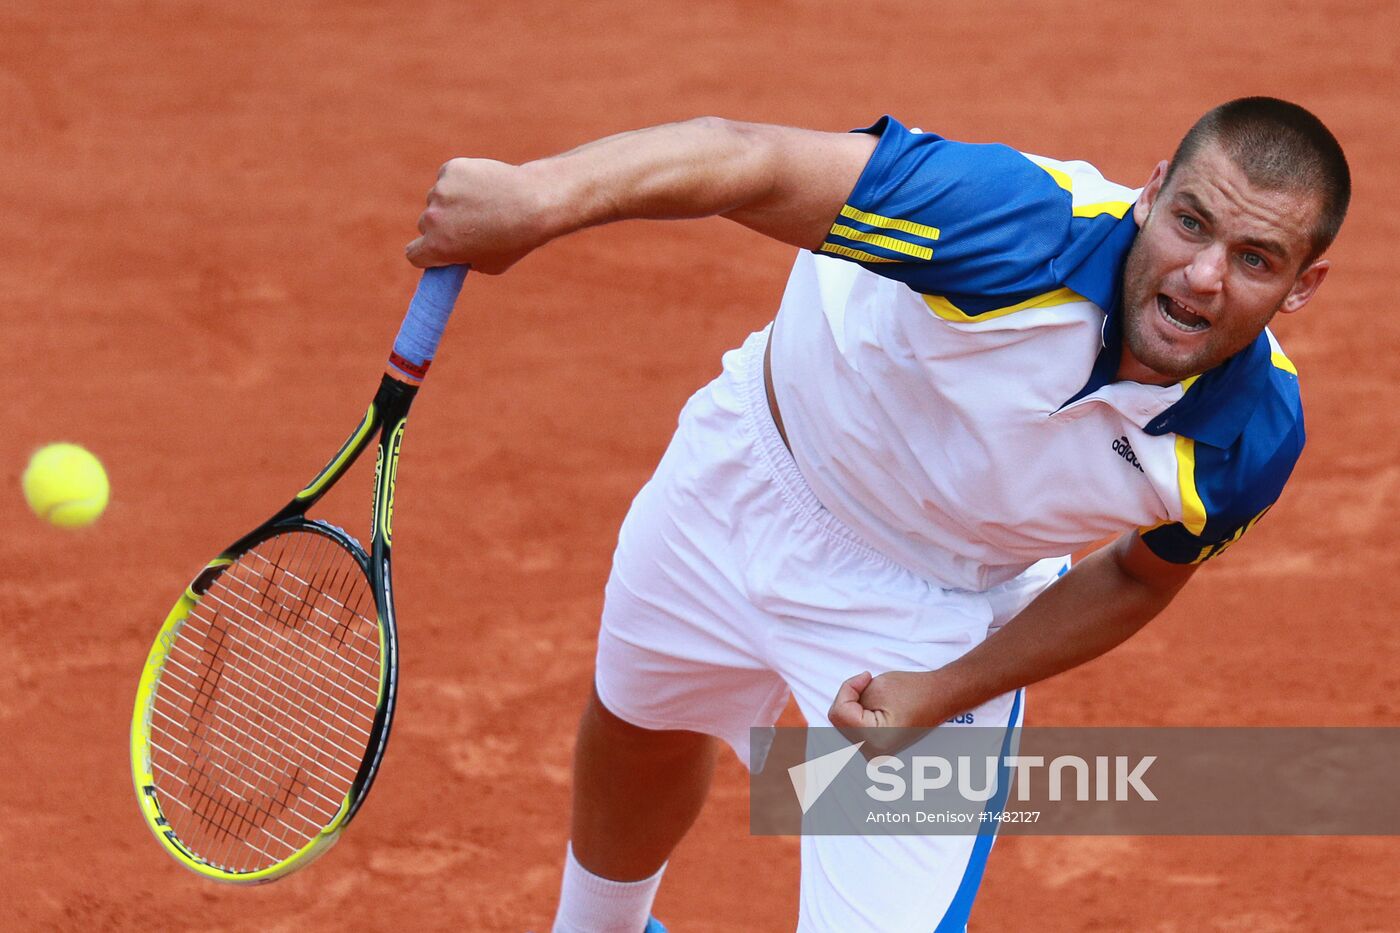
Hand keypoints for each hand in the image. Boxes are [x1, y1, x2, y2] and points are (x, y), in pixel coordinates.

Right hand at [405, 158, 554, 272]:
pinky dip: (461, 181)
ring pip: (437, 199)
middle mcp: (432, 218)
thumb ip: (464, 258)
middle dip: (443, 227)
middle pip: (426, 225)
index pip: (413, 254)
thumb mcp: (488, 265)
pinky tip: (484, 186)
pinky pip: (448, 177)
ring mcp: (440, 191)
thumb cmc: (516, 239)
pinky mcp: (451, 168)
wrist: (535, 203)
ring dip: (452, 202)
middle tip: (471, 226)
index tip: (439, 252)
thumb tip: (455, 252)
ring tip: (484, 204)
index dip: (427, 255)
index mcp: (438, 247)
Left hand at [827, 670, 948, 756]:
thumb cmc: (913, 690)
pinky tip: (876, 708)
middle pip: (840, 721)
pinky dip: (859, 714)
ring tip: (878, 699)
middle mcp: (874, 754)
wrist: (940, 698)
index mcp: (875, 740)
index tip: (866, 676)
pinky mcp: (877, 750)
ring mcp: (876, 755)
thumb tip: (837, 711)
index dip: (848, 689)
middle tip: (870, 685)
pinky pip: (854, 729)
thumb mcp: (873, 686)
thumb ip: (849, 698)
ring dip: (855, 706)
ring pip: (845, 725)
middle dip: (850, 699)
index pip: (839, 712)